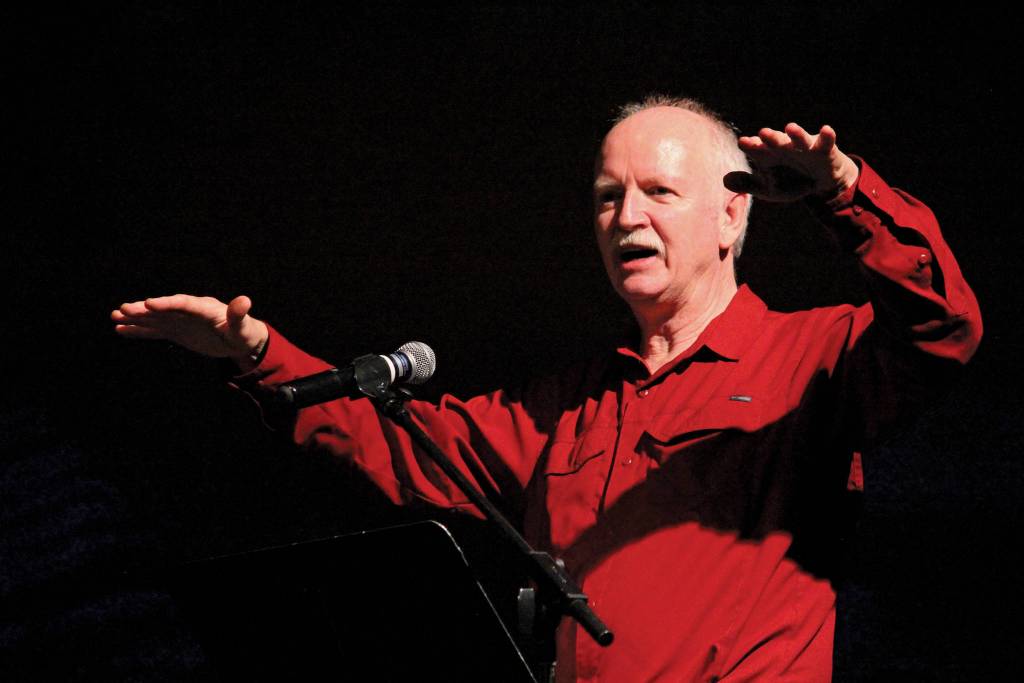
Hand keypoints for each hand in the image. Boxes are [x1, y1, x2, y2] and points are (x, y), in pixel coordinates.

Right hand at [111, 294, 268, 363]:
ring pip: (155, 318)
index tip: (149, 303)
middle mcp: (188, 311)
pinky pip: (155, 330)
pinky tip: (120, 329)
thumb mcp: (243, 327)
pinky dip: (139, 330)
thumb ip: (239, 315)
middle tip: (124, 309)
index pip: (182, 303)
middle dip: (144, 309)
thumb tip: (244, 300)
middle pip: (164, 309)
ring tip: (115, 316)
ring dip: (136, 317)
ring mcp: (180, 321)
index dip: (166, 303)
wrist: (239, 339)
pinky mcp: (175, 331)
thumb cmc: (243, 333)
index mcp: (204, 308)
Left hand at [724, 123, 858, 201]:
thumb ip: (748, 184)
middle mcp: (785, 147)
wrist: (818, 184)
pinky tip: (826, 130)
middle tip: (762, 133)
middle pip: (776, 141)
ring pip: (799, 139)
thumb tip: (724, 181)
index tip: (743, 142)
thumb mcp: (768, 188)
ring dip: (796, 134)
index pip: (757, 149)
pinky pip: (826, 142)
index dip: (750, 145)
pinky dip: (827, 136)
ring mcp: (804, 147)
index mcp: (769, 155)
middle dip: (770, 137)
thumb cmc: (789, 181)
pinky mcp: (824, 150)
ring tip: (790, 127)